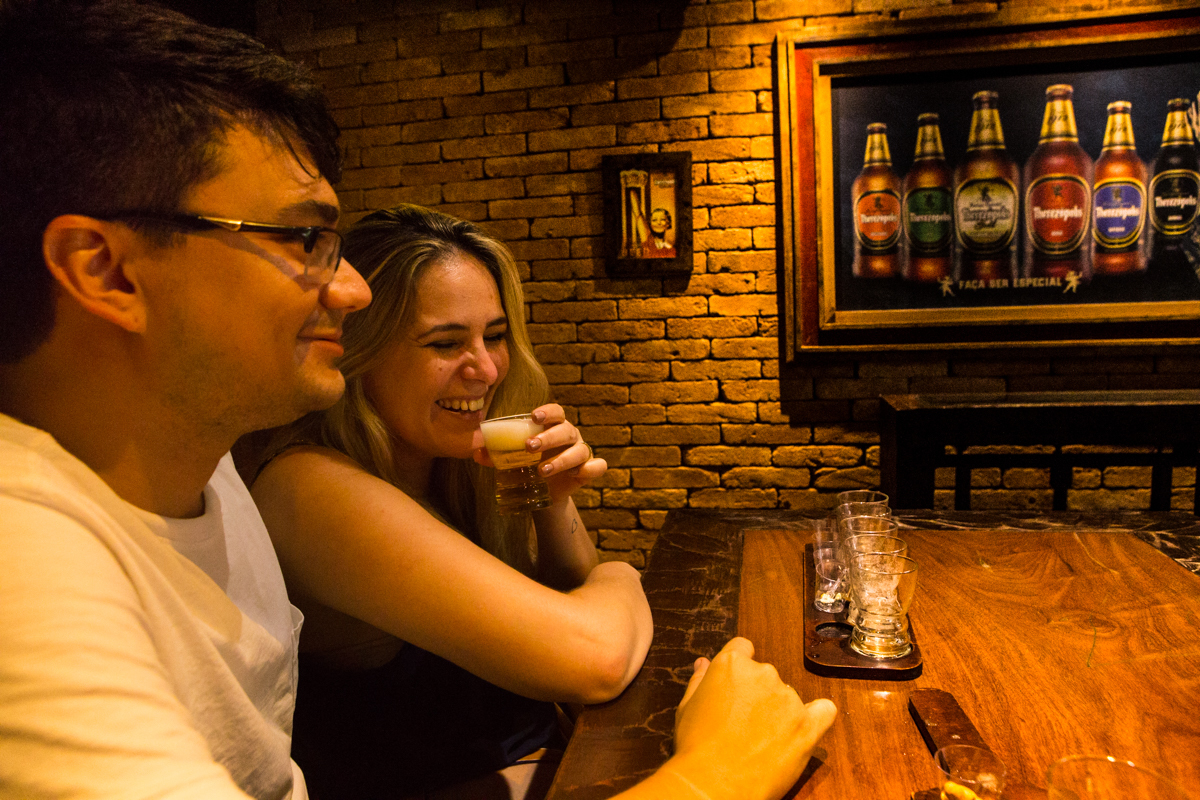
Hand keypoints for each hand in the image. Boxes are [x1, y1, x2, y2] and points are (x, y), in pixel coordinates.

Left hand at [473, 404, 605, 503]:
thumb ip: (496, 455)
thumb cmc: (528, 466)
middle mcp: (570, 436)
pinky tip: (578, 473)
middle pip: (565, 430)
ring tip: (542, 470)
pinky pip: (598, 466)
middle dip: (548, 437)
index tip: (534, 416)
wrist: (543, 492)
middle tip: (529, 447)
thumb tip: (476, 453)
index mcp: (553, 427)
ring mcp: (581, 452)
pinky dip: (591, 468)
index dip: (547, 412)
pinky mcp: (588, 470)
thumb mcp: (511, 461)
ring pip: (579, 450)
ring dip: (562, 459)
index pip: (556, 412)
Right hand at [665, 638, 836, 799]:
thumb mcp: (687, 707)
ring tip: (762, 740)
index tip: (737, 689)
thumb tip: (704, 663)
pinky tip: (805, 728)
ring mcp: (789, 698)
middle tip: (744, 723)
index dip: (739, 670)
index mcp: (732, 664)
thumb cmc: (696, 747)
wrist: (715, 783)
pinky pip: (824, 711)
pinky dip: (817, 716)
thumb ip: (699, 680)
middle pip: (766, 675)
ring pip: (789, 696)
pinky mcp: (808, 724)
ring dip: (780, 711)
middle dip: (758, 694)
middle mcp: (763, 673)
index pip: (743, 649)